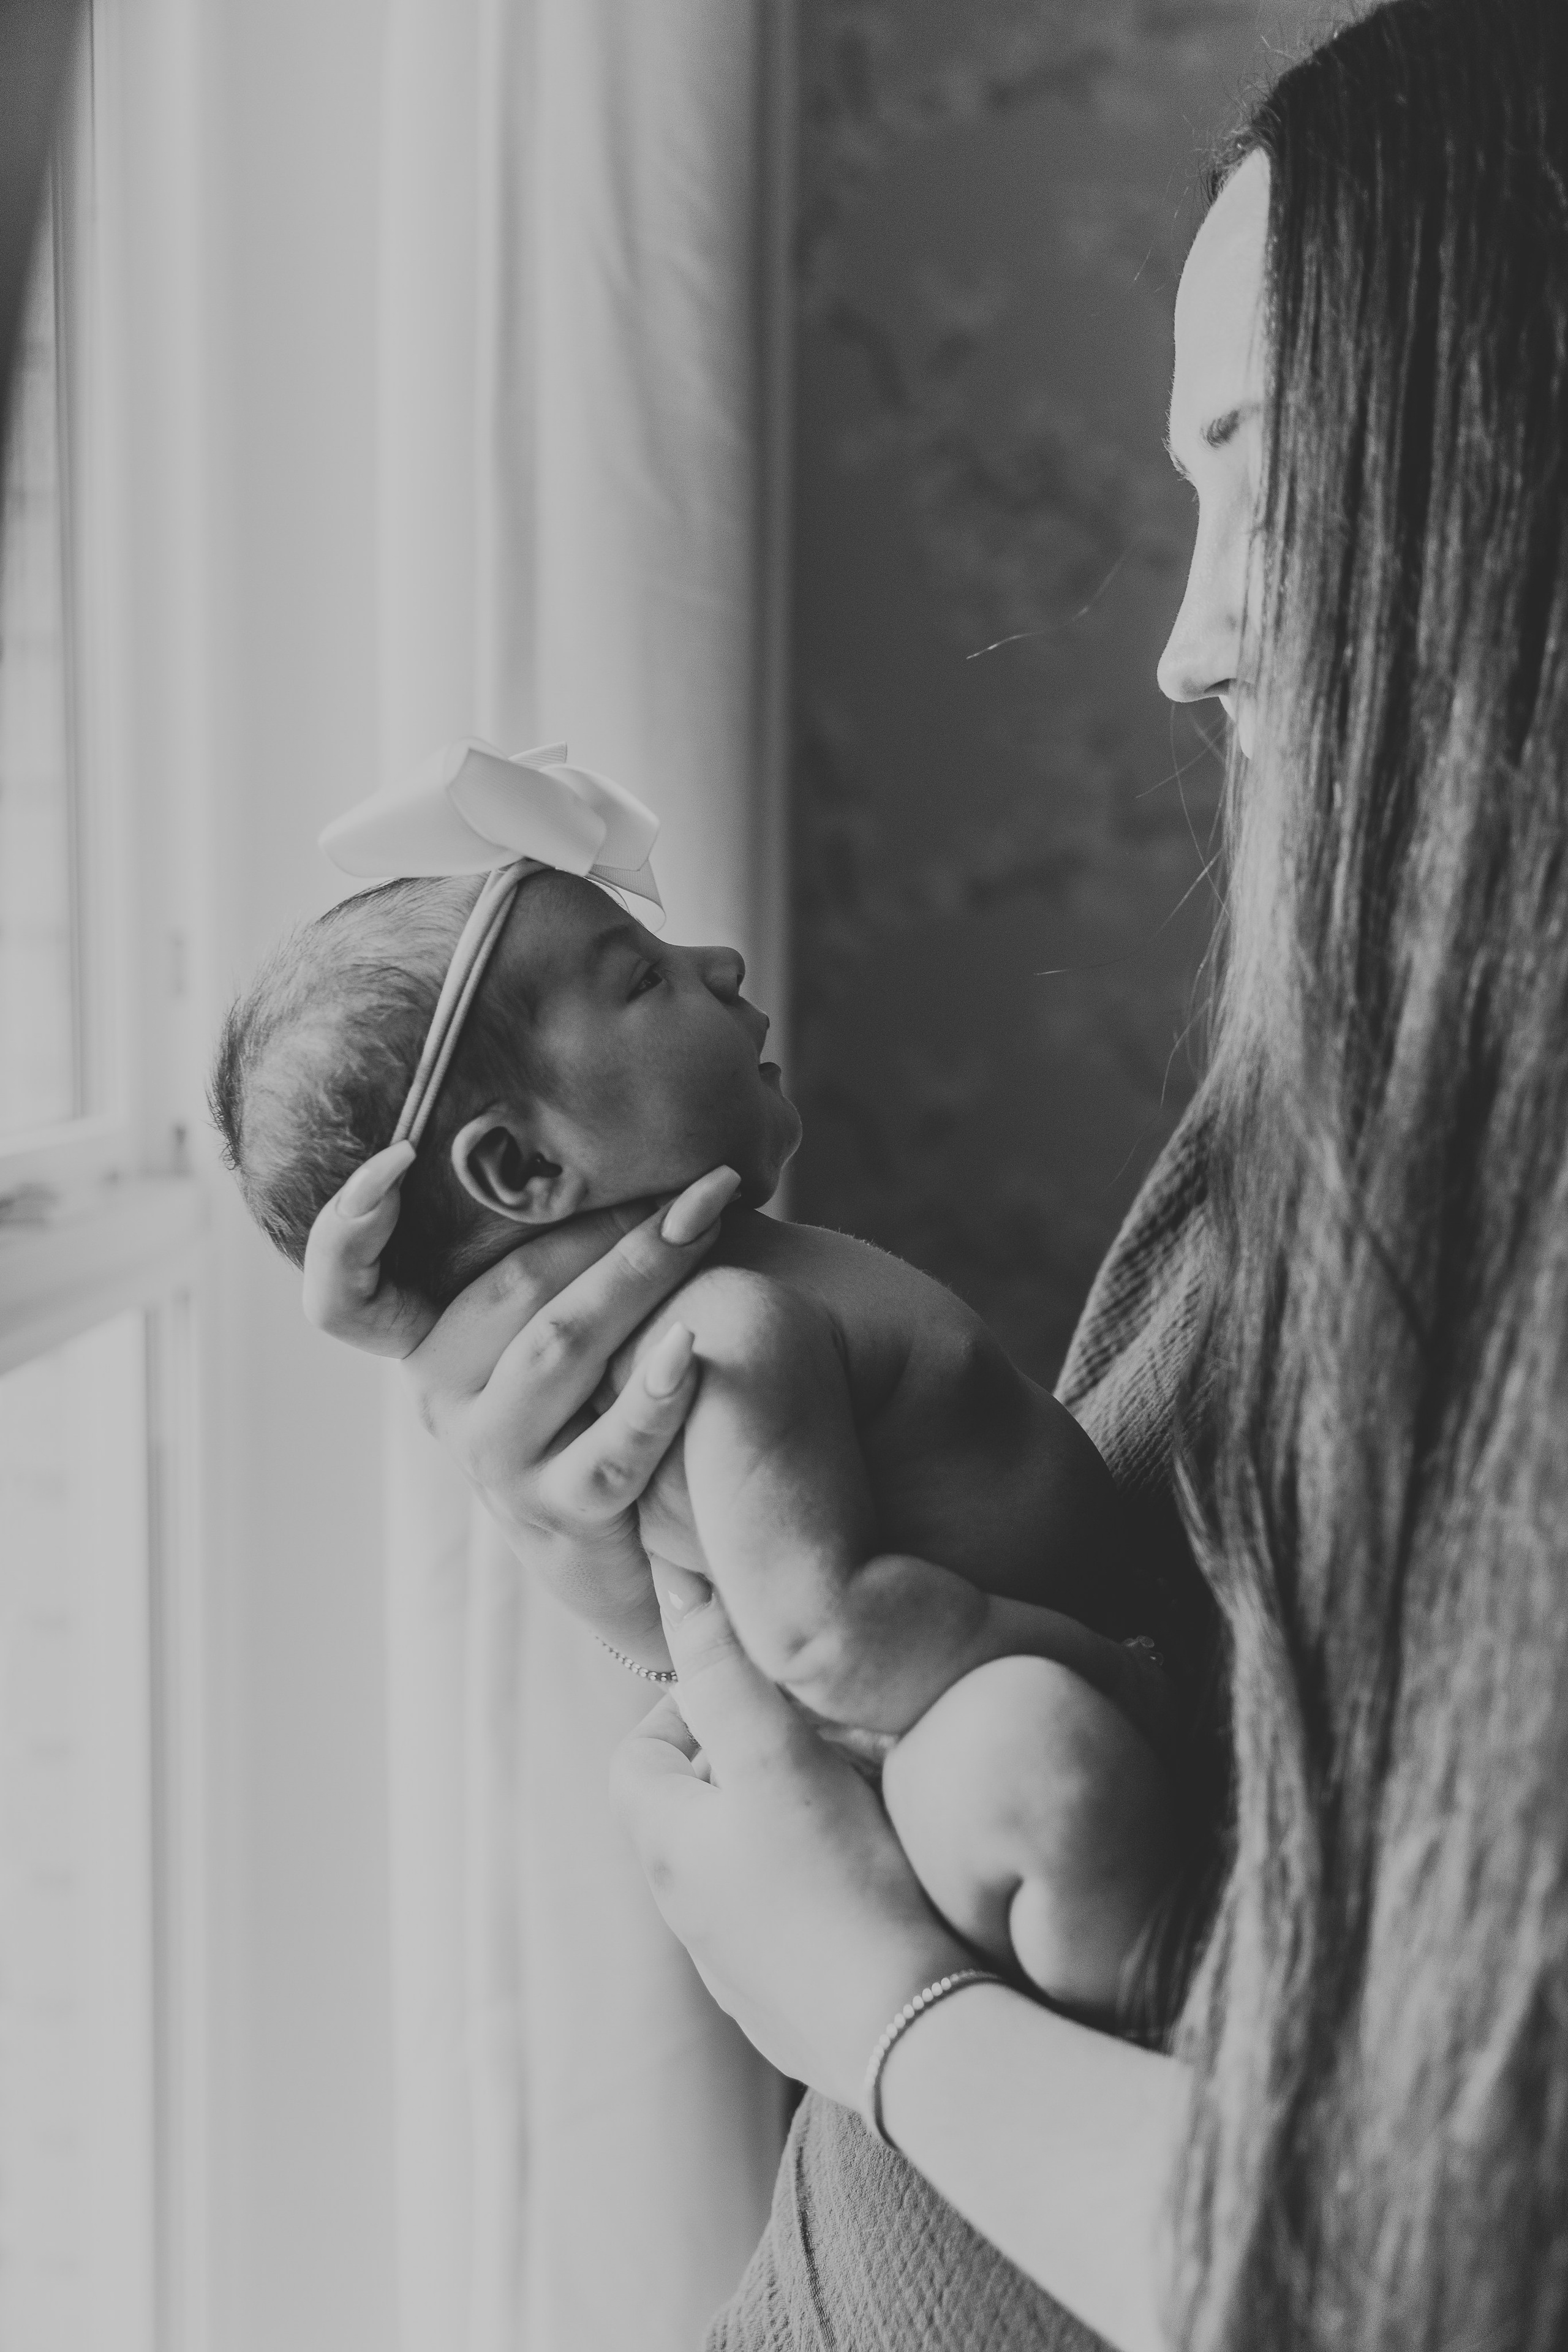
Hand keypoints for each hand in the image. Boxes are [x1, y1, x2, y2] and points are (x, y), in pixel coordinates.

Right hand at [301, 1145, 740, 1646]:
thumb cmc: (603, 1408)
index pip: (344, 1298)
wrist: (635, 1558)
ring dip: (639, 1277)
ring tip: (703, 1225)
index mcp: (429, 1345)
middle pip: (508, 1290)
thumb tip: (626, 1144)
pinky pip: (607, 1453)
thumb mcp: (551, 1335)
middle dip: (605, 1220)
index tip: (392, 1159)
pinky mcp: (556, 1516)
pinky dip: (653, 1397)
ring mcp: (495, 1462)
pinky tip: (691, 1349)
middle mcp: (441, 1400)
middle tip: (694, 1177)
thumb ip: (554, 1259)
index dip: (346, 1231)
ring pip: (555, 1350)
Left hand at [612, 1570, 970, 2105]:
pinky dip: (820, 1888)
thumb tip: (674, 1587)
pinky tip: (882, 1878)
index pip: (638, 1755)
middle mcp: (687, 1916)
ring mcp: (738, 1972)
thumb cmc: (842, 1887)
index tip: (760, 1691)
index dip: (686, 1708)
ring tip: (862, 1799)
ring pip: (746, 1866)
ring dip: (789, 1822)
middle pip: (695, 1809)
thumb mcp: (777, 1755)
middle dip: (749, 1759)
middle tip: (825, 1736)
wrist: (912, 2036)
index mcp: (667, 1849)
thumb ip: (724, 1666)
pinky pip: (791, 1926)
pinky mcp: (792, 2011)